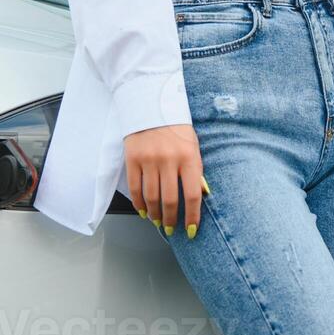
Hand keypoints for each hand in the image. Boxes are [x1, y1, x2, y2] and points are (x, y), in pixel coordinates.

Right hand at [123, 123, 208, 238]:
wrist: (151, 105)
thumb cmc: (175, 127)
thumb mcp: (193, 146)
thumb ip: (196, 170)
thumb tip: (200, 196)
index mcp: (189, 156)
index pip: (193, 194)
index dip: (192, 216)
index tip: (192, 229)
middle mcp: (169, 159)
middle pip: (170, 200)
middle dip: (172, 219)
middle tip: (172, 229)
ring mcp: (149, 159)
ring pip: (151, 197)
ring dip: (155, 214)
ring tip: (158, 221)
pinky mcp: (133, 159)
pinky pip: (135, 188)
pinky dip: (139, 203)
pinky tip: (143, 210)